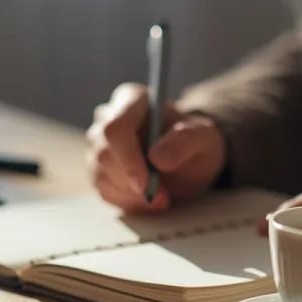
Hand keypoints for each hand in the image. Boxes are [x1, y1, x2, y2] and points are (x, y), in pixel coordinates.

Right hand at [87, 83, 226, 212]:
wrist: (189, 158)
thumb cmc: (194, 142)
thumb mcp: (203, 138)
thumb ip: (185, 141)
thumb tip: (158, 157)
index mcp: (132, 99)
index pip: (116, 128)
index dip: (127, 158)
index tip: (145, 184)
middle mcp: (109, 117)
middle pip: (103, 154)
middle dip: (133, 183)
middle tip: (163, 199)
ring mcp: (99, 144)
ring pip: (101, 175)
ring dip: (133, 195)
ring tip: (163, 198)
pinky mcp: (98, 168)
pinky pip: (104, 190)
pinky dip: (129, 201)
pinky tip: (149, 198)